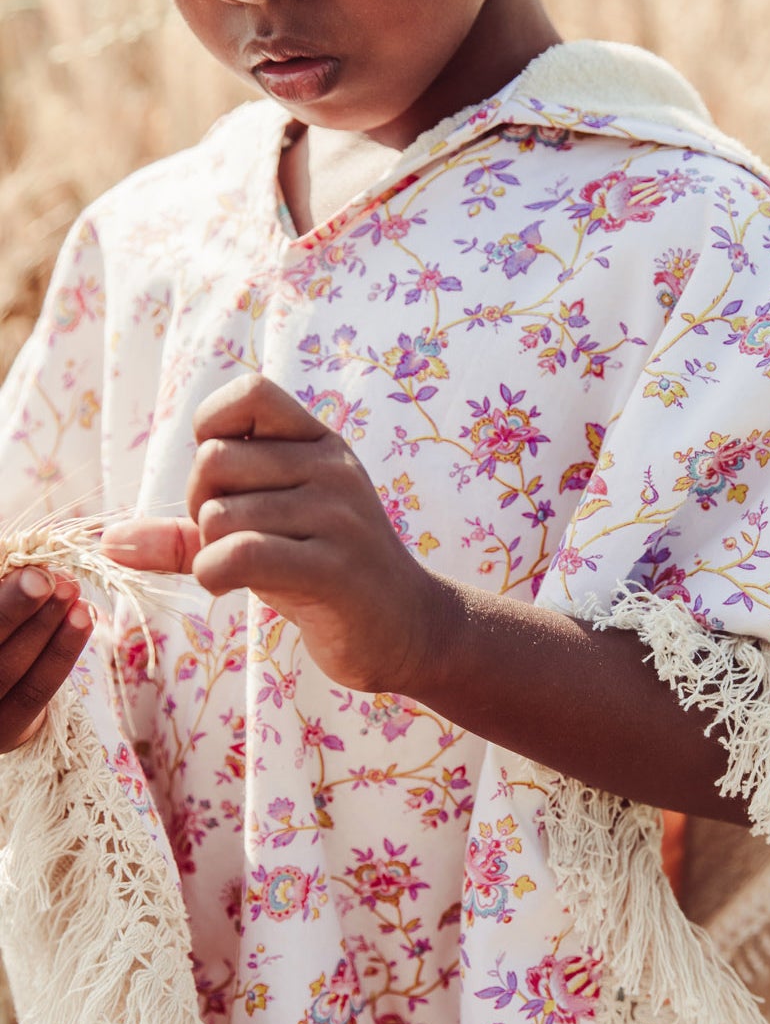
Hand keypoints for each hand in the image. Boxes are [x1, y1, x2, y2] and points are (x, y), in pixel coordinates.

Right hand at [0, 567, 93, 754]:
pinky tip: (84, 619)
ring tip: (75, 594)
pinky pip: (36, 692)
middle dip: (16, 610)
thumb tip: (30, 567)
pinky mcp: (3, 731)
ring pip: (10, 671)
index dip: (2, 603)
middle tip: (51, 578)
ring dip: (48, 629)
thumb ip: (2, 588)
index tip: (31, 570)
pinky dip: (62, 653)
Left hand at [99, 374, 444, 693]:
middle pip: (214, 460)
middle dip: (201, 507)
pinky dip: (213, 573)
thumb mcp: (263, 535)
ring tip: (245, 570)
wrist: (408, 630)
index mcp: (320, 443)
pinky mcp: (334, 568)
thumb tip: (106, 542)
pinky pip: (239, 554)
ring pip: (219, 514)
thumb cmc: (325, 576)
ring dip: (211, 551)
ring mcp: (337, 516)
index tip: (226, 479)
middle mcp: (332, 468)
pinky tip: (229, 587)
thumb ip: (187, 531)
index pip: (248, 393)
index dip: (212, 431)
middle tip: (231, 541)